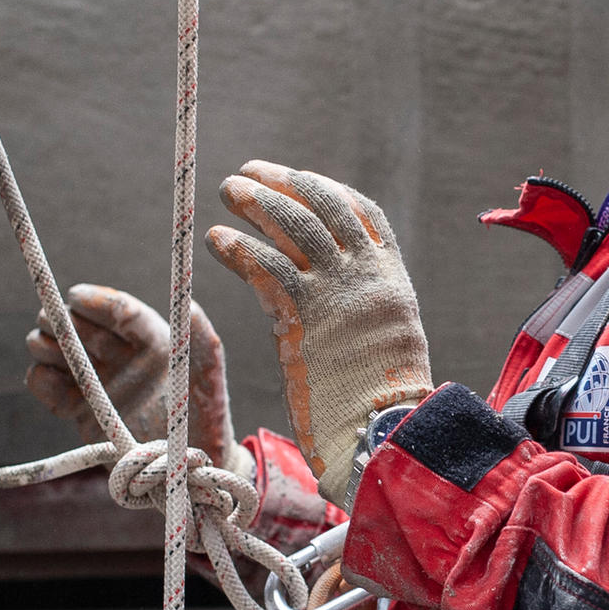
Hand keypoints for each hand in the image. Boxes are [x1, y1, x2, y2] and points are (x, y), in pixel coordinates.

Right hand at [23, 284, 230, 463]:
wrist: (186, 465)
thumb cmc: (204, 410)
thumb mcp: (206, 369)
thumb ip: (198, 333)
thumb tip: (187, 302)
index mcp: (148, 337)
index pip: (116, 311)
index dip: (95, 301)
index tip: (75, 297)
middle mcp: (118, 354)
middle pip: (77, 324)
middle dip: (62, 320)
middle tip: (56, 325)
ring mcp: (95, 380)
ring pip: (54, 349)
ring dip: (46, 344)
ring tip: (54, 351)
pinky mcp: (77, 409)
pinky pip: (44, 385)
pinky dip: (40, 378)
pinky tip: (51, 378)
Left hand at [206, 163, 432, 505]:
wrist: (383, 434)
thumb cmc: (383, 406)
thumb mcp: (385, 343)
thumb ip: (362, 313)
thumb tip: (336, 305)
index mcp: (391, 279)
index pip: (361, 213)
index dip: (323, 189)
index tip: (294, 179)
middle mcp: (365, 276)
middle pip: (322, 207)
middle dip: (282, 183)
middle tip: (247, 175)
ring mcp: (336, 293)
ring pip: (292, 225)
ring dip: (256, 203)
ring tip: (228, 190)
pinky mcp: (303, 316)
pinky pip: (266, 266)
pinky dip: (240, 247)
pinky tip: (218, 240)